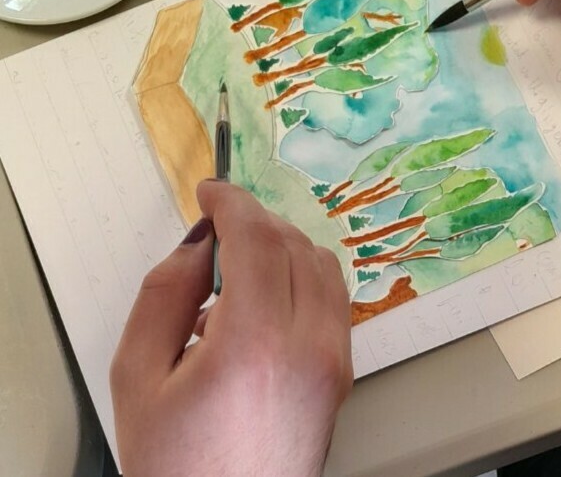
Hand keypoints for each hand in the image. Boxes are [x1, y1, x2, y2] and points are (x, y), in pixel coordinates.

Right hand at [110, 181, 352, 476]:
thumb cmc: (178, 465)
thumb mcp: (137, 376)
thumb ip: (165, 293)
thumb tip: (201, 242)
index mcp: (255, 345)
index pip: (257, 238)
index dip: (232, 202)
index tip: (211, 191)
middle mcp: (308, 345)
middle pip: (291, 243)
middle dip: (252, 221)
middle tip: (216, 230)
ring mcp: (334, 358)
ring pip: (320, 262)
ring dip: (280, 245)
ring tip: (238, 268)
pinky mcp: (342, 370)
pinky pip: (331, 295)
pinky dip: (301, 273)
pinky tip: (265, 298)